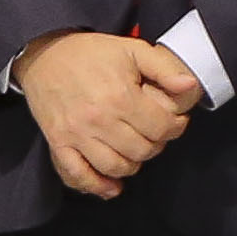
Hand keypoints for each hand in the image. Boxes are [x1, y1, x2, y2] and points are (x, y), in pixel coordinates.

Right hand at [17, 28, 197, 199]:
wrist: (46, 54)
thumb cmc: (92, 52)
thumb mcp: (133, 49)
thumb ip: (165, 68)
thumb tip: (190, 86)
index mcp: (121, 96)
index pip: (161, 128)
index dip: (176, 127)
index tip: (176, 121)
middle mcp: (99, 119)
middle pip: (141, 150)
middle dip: (156, 144)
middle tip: (155, 133)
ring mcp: (76, 134)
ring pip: (115, 167)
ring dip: (132, 164)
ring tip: (136, 150)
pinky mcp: (59, 143)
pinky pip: (77, 174)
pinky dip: (96, 185)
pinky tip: (111, 186)